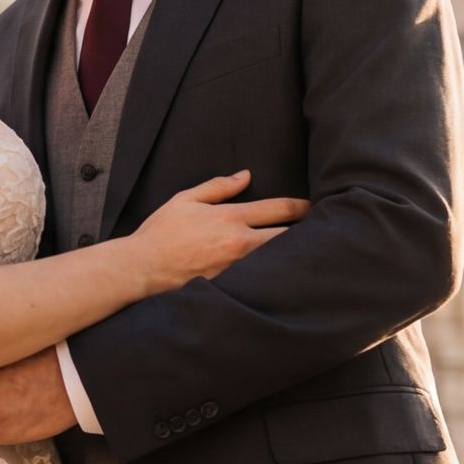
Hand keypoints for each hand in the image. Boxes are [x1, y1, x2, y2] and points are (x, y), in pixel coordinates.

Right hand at [129, 171, 308, 293]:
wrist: (143, 268)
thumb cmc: (161, 233)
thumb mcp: (185, 199)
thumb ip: (218, 186)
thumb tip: (245, 176)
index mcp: (231, 218)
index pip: (278, 209)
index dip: (301, 207)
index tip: (311, 207)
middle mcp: (240, 244)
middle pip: (288, 239)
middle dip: (306, 234)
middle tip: (320, 231)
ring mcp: (238, 269)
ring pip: (277, 261)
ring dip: (290, 255)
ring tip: (305, 253)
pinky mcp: (232, 288)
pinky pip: (260, 280)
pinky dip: (271, 275)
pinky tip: (279, 276)